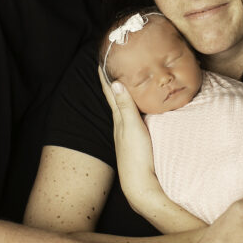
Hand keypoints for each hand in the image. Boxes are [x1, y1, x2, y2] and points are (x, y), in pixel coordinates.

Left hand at [98, 68, 158, 210]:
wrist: (140, 184)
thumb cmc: (136, 156)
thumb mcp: (132, 128)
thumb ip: (125, 106)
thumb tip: (114, 82)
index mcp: (119, 118)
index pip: (110, 92)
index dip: (105, 75)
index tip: (102, 58)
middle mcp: (121, 124)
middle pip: (116, 96)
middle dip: (114, 79)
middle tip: (115, 61)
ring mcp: (128, 132)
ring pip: (125, 106)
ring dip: (125, 91)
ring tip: (127, 78)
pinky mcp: (138, 139)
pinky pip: (135, 115)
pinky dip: (134, 105)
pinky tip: (140, 106)